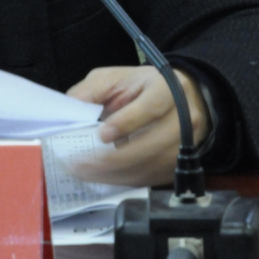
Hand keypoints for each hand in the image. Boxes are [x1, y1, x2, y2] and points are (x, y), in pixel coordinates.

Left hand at [65, 65, 209, 186]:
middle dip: (115, 159)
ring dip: (117, 174)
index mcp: (168, 89)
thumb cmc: (141, 87)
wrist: (177, 99)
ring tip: (86, 173)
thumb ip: (93, 89)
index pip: (152, 107)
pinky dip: (126, 180)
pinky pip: (153, 179)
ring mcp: (187, 144)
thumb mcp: (116, 78)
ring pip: (153, 166)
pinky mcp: (179, 164)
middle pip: (154, 144)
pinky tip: (104, 178)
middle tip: (82, 164)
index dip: (128, 122)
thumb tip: (71, 105)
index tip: (102, 135)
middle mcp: (185, 118)